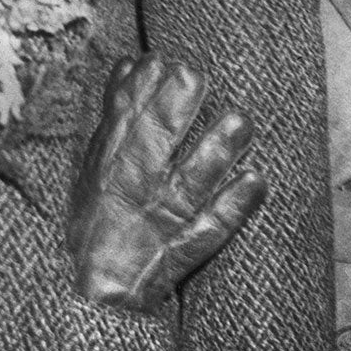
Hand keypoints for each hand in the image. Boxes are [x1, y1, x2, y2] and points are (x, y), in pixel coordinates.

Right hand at [64, 52, 267, 313]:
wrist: (97, 291)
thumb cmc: (100, 217)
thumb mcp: (93, 164)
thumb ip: (114, 115)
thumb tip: (129, 63)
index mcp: (112, 163)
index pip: (125, 117)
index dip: (143, 87)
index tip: (163, 59)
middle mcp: (136, 185)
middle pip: (157, 141)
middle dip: (176, 106)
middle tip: (197, 75)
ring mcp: (163, 217)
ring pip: (191, 180)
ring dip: (216, 150)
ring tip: (240, 121)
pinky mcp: (186, 248)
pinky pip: (213, 228)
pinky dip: (234, 206)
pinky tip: (256, 181)